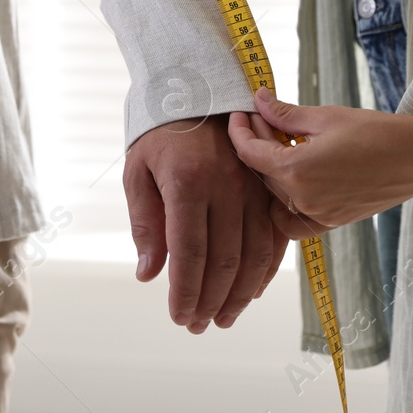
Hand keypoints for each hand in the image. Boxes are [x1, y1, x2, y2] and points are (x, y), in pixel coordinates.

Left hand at [125, 115, 290, 332]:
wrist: (197, 87)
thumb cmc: (160, 133)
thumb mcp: (138, 171)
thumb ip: (145, 224)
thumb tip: (150, 274)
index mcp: (188, 183)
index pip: (190, 254)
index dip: (186, 292)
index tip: (179, 317)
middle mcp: (226, 186)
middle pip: (224, 261)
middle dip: (211, 301)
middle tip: (198, 325)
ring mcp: (253, 186)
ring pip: (254, 254)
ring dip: (240, 294)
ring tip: (224, 318)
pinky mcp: (268, 186)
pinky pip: (274, 235)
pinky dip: (265, 269)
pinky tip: (252, 291)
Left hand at [230, 72, 412, 239]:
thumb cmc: (375, 132)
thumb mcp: (324, 116)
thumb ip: (285, 113)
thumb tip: (258, 100)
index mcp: (295, 170)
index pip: (249, 152)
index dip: (239, 130)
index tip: (238, 113)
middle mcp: (302, 199)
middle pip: (261, 172)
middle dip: (258, 142)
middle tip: (264, 117)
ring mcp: (317, 215)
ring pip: (275, 194)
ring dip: (272, 169)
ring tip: (283, 141)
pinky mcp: (332, 223)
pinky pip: (294, 220)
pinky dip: (285, 202)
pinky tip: (294, 176)